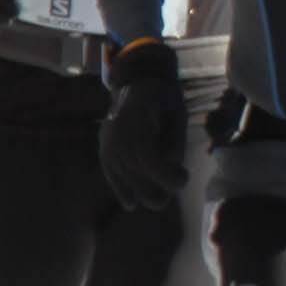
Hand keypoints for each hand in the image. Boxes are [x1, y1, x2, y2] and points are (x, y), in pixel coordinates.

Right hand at [98, 50, 202, 210]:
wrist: (137, 82)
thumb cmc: (164, 98)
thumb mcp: (177, 111)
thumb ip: (175, 137)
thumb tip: (172, 163)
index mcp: (135, 112)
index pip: (145, 151)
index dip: (163, 172)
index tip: (183, 179)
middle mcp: (115, 125)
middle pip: (132, 164)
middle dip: (154, 186)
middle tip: (173, 194)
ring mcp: (106, 136)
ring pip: (121, 170)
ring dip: (140, 190)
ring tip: (160, 201)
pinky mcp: (103, 145)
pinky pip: (109, 169)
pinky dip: (119, 187)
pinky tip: (131, 203)